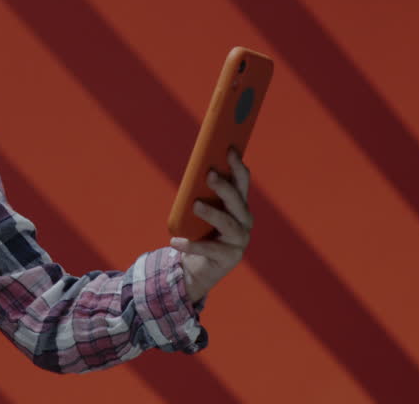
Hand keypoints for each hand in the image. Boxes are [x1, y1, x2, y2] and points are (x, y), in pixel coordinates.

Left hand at [169, 148, 252, 302]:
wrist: (195, 268)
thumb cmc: (198, 232)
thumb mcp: (200, 210)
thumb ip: (201, 193)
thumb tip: (195, 170)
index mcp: (239, 206)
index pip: (242, 183)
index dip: (237, 167)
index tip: (229, 150)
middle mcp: (243, 222)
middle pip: (237, 202)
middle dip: (225, 187)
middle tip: (210, 174)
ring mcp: (238, 242)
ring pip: (228, 225)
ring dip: (212, 213)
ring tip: (195, 205)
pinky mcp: (229, 259)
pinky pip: (210, 249)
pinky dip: (191, 245)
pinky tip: (175, 241)